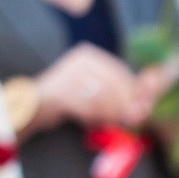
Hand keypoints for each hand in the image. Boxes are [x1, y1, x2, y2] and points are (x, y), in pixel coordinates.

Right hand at [32, 44, 155, 130]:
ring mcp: (67, 73)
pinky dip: (91, 117)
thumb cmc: (72, 101)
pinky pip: (86, 107)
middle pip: (114, 84)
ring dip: (108, 114)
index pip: (121, 71)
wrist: (32, 105)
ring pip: (102, 97)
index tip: (145, 108)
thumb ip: (123, 97)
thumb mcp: (98, 93)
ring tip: (104, 120)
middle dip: (125, 105)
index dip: (136, 91)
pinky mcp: (59, 91)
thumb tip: (146, 107)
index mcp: (90, 56)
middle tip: (130, 120)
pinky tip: (87, 121)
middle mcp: (79, 60)